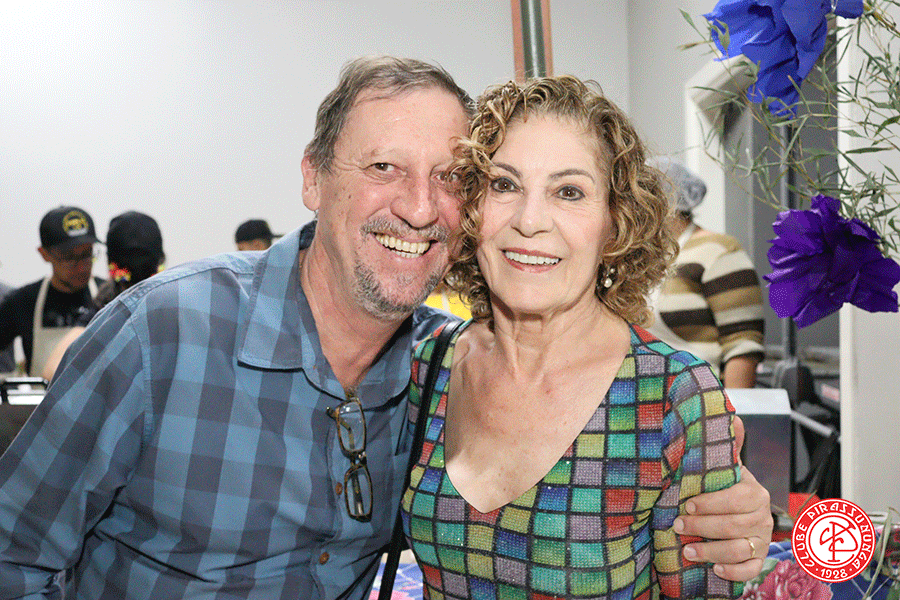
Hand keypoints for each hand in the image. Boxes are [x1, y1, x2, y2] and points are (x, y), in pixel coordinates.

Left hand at [673, 417, 773, 581]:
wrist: (736, 513)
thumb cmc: (724, 489)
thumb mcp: (726, 468)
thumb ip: (728, 446)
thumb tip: (735, 417)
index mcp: (754, 492)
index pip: (736, 500)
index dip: (711, 504)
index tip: (688, 505)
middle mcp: (762, 517)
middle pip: (734, 526)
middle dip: (703, 527)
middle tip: (678, 526)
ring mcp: (762, 540)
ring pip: (739, 549)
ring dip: (711, 552)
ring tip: (687, 551)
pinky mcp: (758, 560)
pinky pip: (750, 570)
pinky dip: (733, 571)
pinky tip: (715, 569)